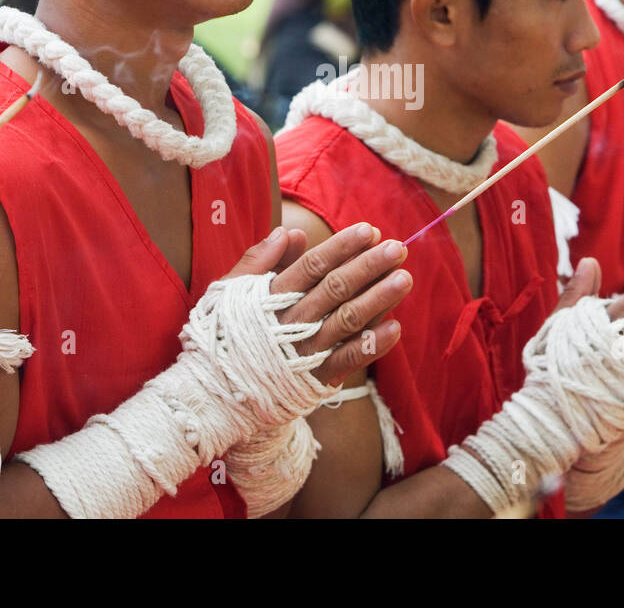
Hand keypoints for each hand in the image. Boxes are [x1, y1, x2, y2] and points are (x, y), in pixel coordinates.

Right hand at [222, 224, 411, 385]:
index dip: (341, 247)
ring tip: (405, 279)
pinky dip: (372, 345)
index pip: (312, 267)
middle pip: (336, 289)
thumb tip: (290, 232)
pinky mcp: (317, 379)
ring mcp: (306, 352)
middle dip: (368, 266)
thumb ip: (259, 260)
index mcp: (272, 298)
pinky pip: (348, 360)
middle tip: (398, 248)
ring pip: (347, 320)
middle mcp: (292, 323)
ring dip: (378, 299)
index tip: (368, 230)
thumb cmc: (228, 333)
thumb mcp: (232, 292)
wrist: (218, 393)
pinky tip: (396, 328)